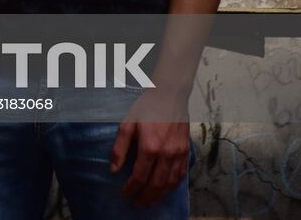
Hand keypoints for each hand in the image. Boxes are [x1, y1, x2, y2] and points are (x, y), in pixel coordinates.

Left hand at [109, 92, 189, 207]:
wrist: (170, 95)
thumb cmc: (146, 108)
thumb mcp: (127, 124)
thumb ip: (120, 148)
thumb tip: (114, 169)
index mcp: (150, 147)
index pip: (140, 176)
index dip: (131, 189)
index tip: (124, 195)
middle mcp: (167, 154)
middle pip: (156, 184)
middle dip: (145, 197)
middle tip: (136, 205)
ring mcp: (179, 154)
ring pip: (170, 183)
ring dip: (159, 196)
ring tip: (149, 202)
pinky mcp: (186, 152)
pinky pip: (181, 176)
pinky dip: (172, 187)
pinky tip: (165, 190)